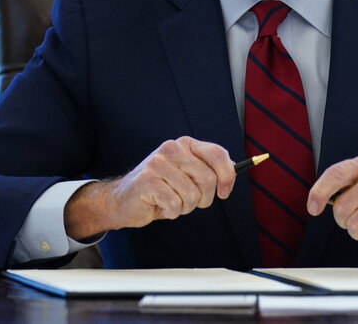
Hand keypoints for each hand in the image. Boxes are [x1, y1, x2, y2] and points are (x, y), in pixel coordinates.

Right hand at [64, 136, 233, 239]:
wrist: (123, 200)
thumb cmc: (160, 189)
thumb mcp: (186, 174)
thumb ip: (207, 169)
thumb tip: (233, 171)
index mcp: (184, 144)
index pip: (217, 154)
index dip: (227, 175)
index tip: (225, 192)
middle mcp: (172, 149)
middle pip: (208, 179)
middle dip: (203, 199)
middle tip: (189, 202)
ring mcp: (158, 163)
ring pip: (192, 195)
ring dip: (185, 207)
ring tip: (171, 202)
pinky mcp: (148, 181)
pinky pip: (175, 205)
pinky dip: (171, 212)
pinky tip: (160, 206)